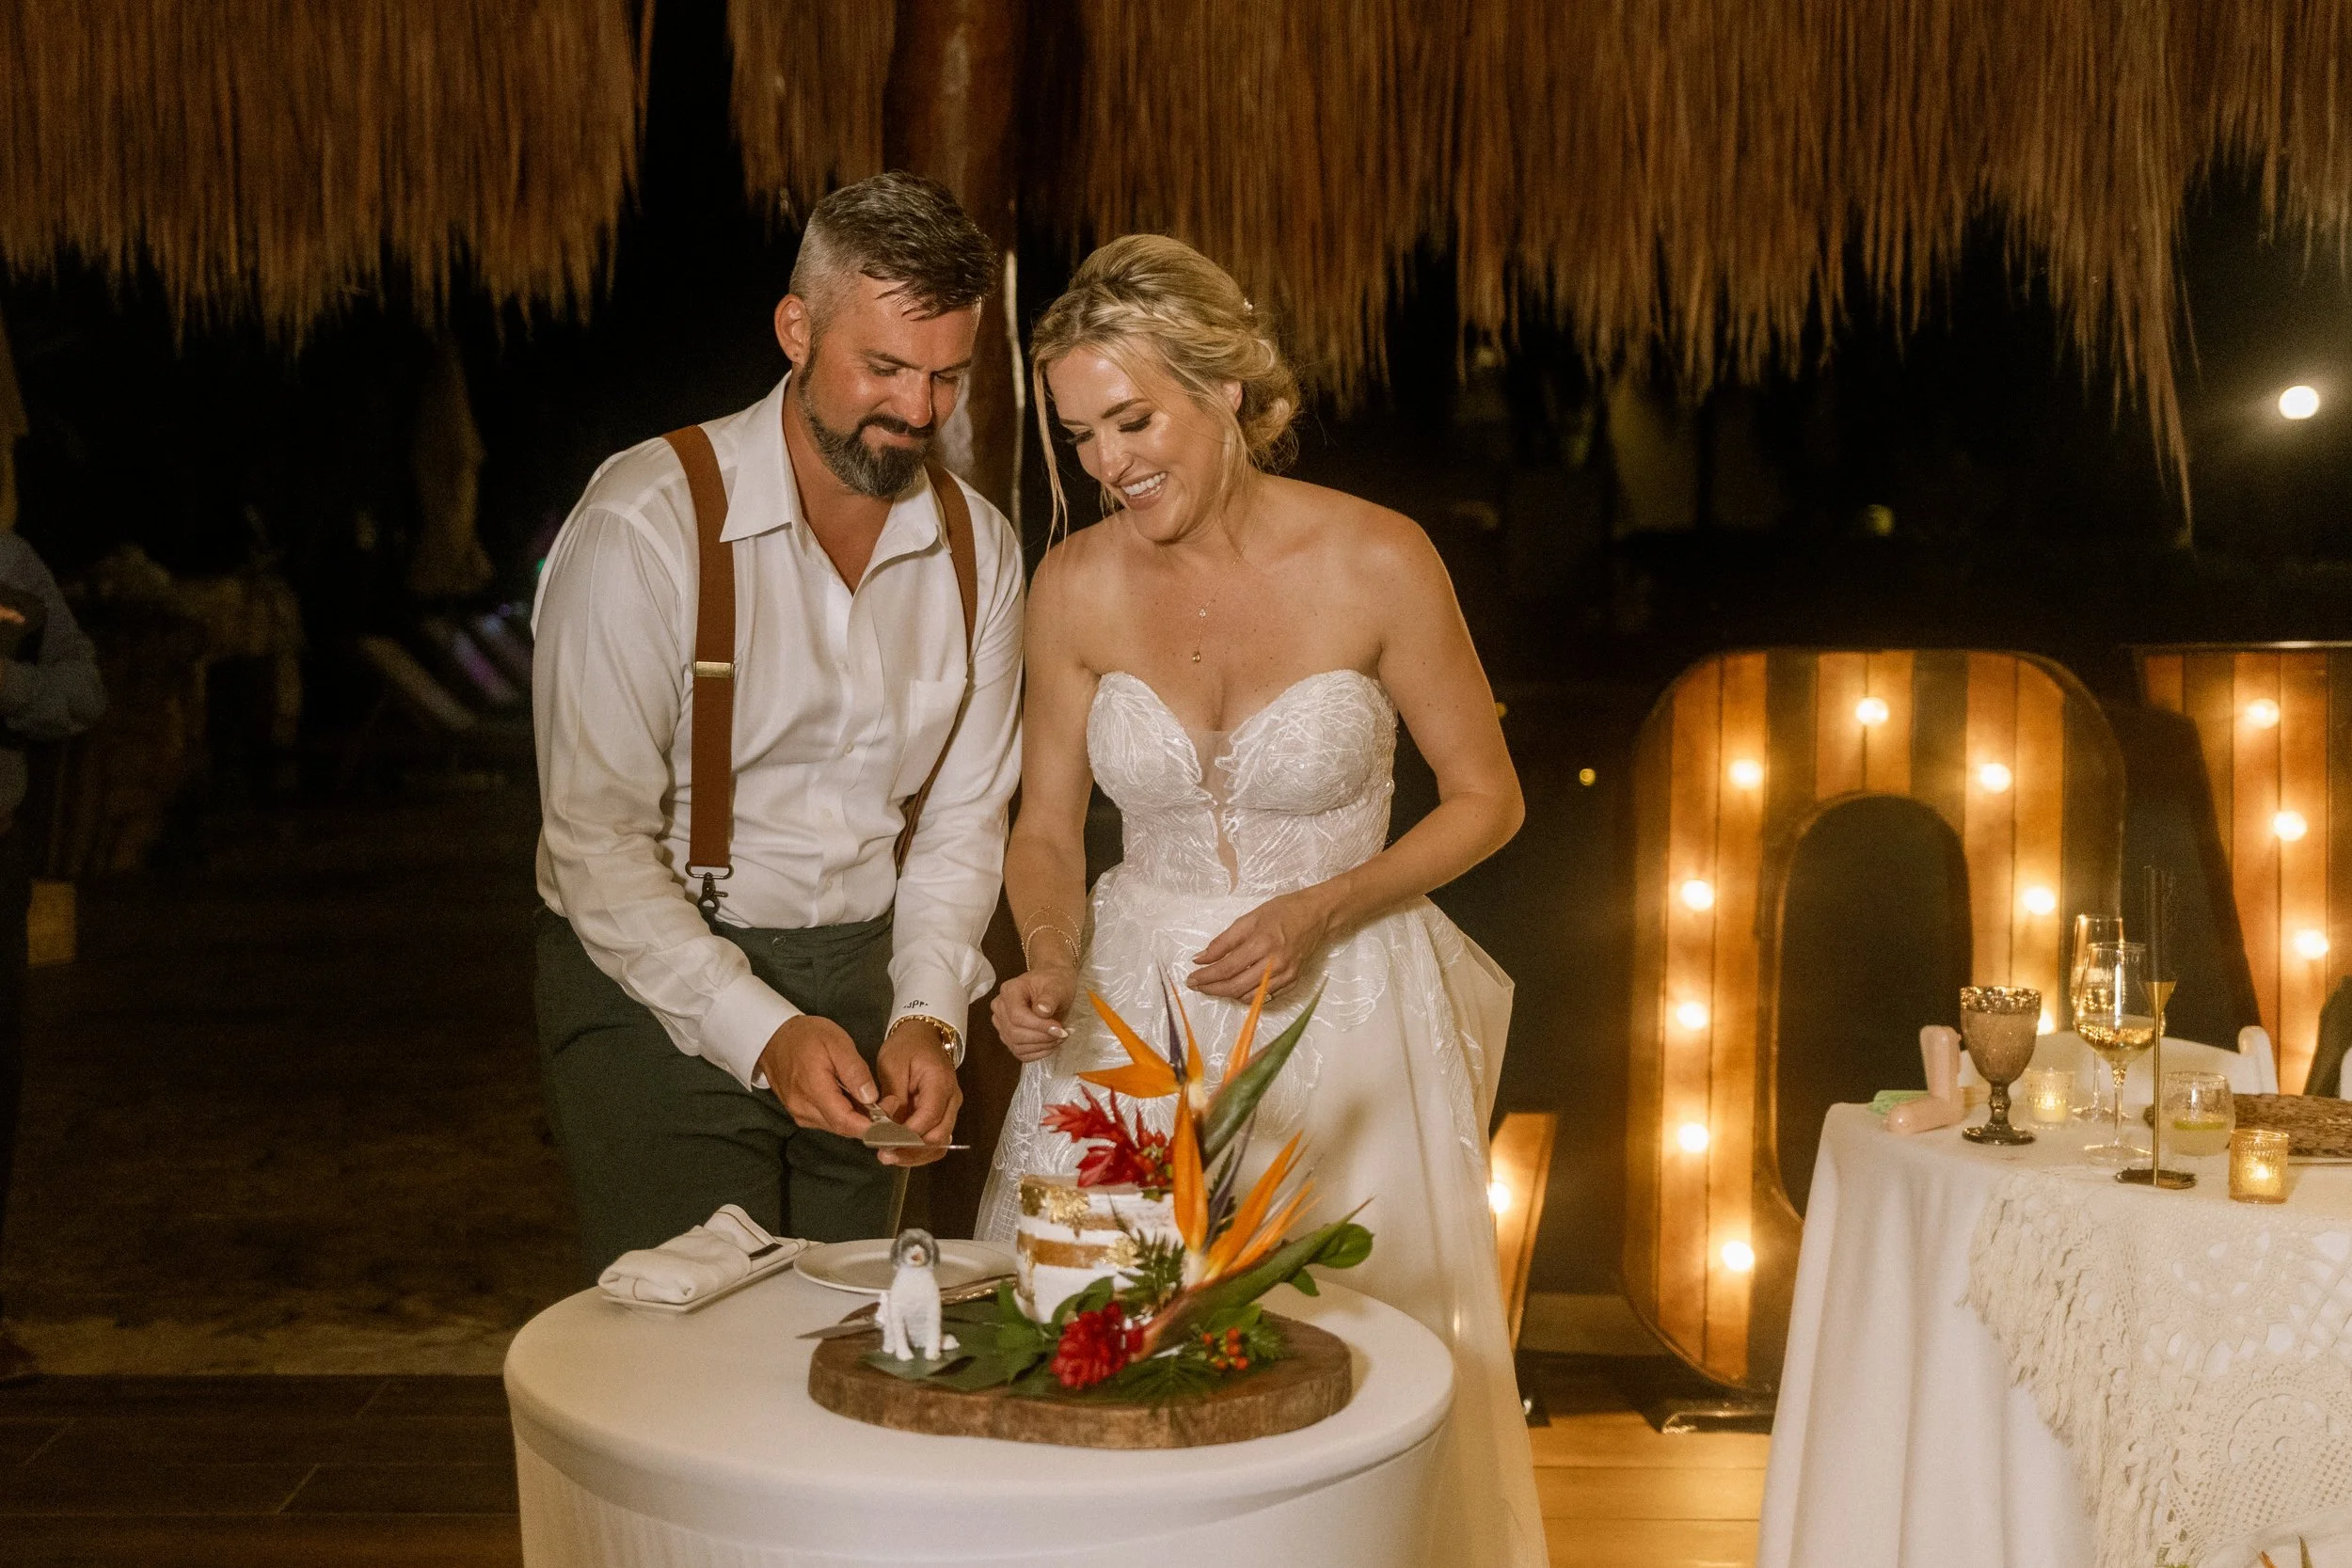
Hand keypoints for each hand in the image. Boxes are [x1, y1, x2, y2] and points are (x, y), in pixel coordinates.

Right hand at [758, 1014, 881, 1138]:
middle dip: (868, 1122)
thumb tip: (871, 1098)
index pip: (845, 1122)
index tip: (891, 1120)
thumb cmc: (806, 1036)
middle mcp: (803, 1109)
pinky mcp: (799, 1112)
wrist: (773, 1037)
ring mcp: (799, 1113)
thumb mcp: (837, 1043)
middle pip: (842, 1128)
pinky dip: (843, 1114)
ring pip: (835, 1126)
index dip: (870, 1127)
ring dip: (856, 1118)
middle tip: (888, 1103)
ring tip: (873, 1099)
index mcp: (813, 1090)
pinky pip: (826, 1120)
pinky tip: (852, 1099)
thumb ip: (855, 1071)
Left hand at [873, 1020, 962, 1166]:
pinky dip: (918, 1150)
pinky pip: (935, 1140)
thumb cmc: (906, 1047)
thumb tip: (885, 1123)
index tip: (882, 1140)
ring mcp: (950, 1110)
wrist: (922, 1037)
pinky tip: (899, 1151)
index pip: (929, 1117)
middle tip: (884, 1154)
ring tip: (889, 1156)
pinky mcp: (943, 1116)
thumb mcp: (892, 1064)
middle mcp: (952, 1100)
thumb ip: (891, 1095)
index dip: (907, 1134)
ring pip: (939, 1145)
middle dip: (910, 1150)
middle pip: (938, 1137)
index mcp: (940, 1083)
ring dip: (915, 1155)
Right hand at [992, 968, 1074, 1062]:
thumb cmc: (1054, 983)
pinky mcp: (1008, 1037)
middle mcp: (1000, 1007)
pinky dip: (1039, 1052)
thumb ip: (1050, 998)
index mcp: (1009, 991)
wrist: (1053, 987)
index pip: (1017, 1016)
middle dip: (1042, 1038)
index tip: (1060, 1028)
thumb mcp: (1057, 986)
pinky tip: (1052, 1043)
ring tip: (1061, 1036)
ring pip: (1017, 1046)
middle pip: (1015, 1033)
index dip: (1039, 1026)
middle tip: (1063, 1033)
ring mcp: (1002, 1024)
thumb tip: (1042, 1011)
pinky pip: (1020, 1053)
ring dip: (1042, 1046)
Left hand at [1189, 886, 1336, 998]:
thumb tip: (1201, 957)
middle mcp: (1274, 964)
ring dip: (1227, 994)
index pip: (1227, 968)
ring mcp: (1286, 976)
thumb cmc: (1283, 911)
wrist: (1319, 915)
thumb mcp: (1250, 918)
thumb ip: (1224, 940)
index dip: (1206, 976)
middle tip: (1197, 986)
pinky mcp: (1293, 982)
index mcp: (1262, 944)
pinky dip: (1247, 996)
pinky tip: (1236, 988)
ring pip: (1249, 996)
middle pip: (1235, 987)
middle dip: (1212, 989)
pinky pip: (1265, 997)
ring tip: (1214, 986)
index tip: (1191, 978)